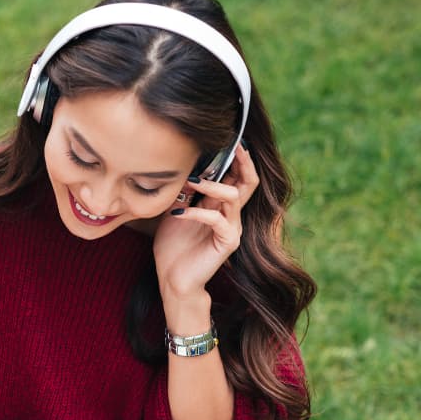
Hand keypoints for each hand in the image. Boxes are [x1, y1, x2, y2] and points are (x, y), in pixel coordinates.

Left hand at [153, 143, 258, 304]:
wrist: (173, 280)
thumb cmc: (173, 248)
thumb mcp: (175, 212)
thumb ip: (183, 194)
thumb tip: (184, 170)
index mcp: (220, 207)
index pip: (236, 177)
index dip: (235, 158)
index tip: (227, 139)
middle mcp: (231, 216)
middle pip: (248, 182)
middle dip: (241, 162)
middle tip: (233, 145)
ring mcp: (232, 228)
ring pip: (233, 195)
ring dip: (212, 185)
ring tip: (191, 181)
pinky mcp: (228, 242)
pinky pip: (217, 218)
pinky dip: (196, 211)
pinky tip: (178, 212)